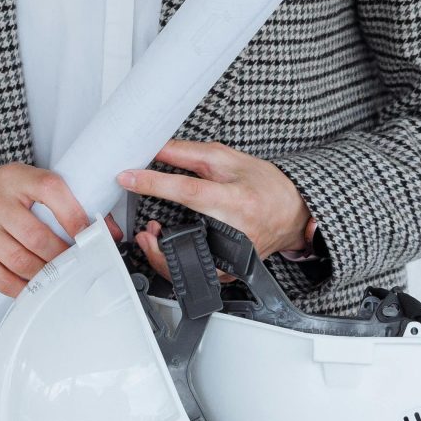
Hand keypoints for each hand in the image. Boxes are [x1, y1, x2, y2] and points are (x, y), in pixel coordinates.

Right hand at [0, 164, 120, 297]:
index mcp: (15, 177)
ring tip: (60, 276)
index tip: (93, 236)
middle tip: (80, 264)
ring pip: (21, 261)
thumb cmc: (0, 192)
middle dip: (63, 255)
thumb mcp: (27, 183)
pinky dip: (24, 288)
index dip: (74, 216)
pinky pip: (1, 279)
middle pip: (37, 236)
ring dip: (47, 274)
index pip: (50, 191)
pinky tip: (36, 286)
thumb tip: (109, 231)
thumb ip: (64, 201)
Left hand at [118, 139, 313, 284]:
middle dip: (155, 240)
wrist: (292, 213)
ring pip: (188, 266)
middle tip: (145, 227)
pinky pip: (196, 273)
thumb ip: (189, 154)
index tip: (128, 178)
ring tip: (153, 238)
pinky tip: (168, 251)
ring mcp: (233, 257)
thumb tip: (156, 148)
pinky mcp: (230, 271)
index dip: (154, 184)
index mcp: (235, 199)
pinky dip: (175, 265)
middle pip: (186, 239)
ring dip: (160, 256)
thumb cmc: (265, 186)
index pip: (189, 191)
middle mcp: (235, 232)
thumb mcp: (228, 160)